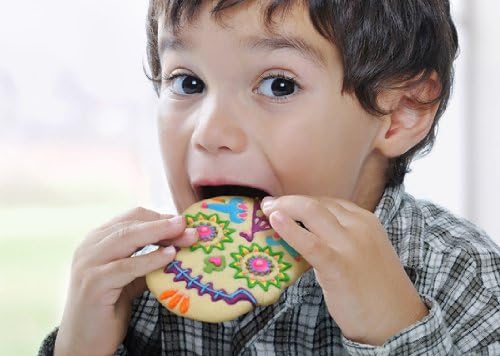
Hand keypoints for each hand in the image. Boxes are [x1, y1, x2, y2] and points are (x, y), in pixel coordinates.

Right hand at [54, 207, 197, 355]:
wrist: (83, 343)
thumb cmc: (109, 307)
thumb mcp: (130, 277)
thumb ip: (147, 260)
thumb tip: (180, 244)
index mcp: (97, 240)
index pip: (131, 218)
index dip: (158, 217)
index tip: (183, 222)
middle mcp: (89, 247)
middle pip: (131, 225)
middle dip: (162, 224)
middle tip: (188, 225)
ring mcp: (88, 264)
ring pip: (127, 239)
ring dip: (159, 234)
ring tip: (184, 235)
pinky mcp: (93, 284)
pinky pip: (126, 266)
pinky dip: (150, 259)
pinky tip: (169, 256)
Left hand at [261, 195, 428, 345]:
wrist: (397, 321)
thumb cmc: (376, 289)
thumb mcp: (364, 251)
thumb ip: (342, 237)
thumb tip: (308, 232)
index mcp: (365, 221)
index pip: (327, 202)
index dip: (302, 201)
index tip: (283, 205)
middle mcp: (359, 226)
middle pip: (316, 203)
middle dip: (288, 201)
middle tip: (268, 204)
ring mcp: (349, 244)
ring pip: (311, 212)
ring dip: (284, 207)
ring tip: (265, 210)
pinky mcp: (338, 265)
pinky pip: (309, 241)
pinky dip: (289, 228)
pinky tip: (274, 221)